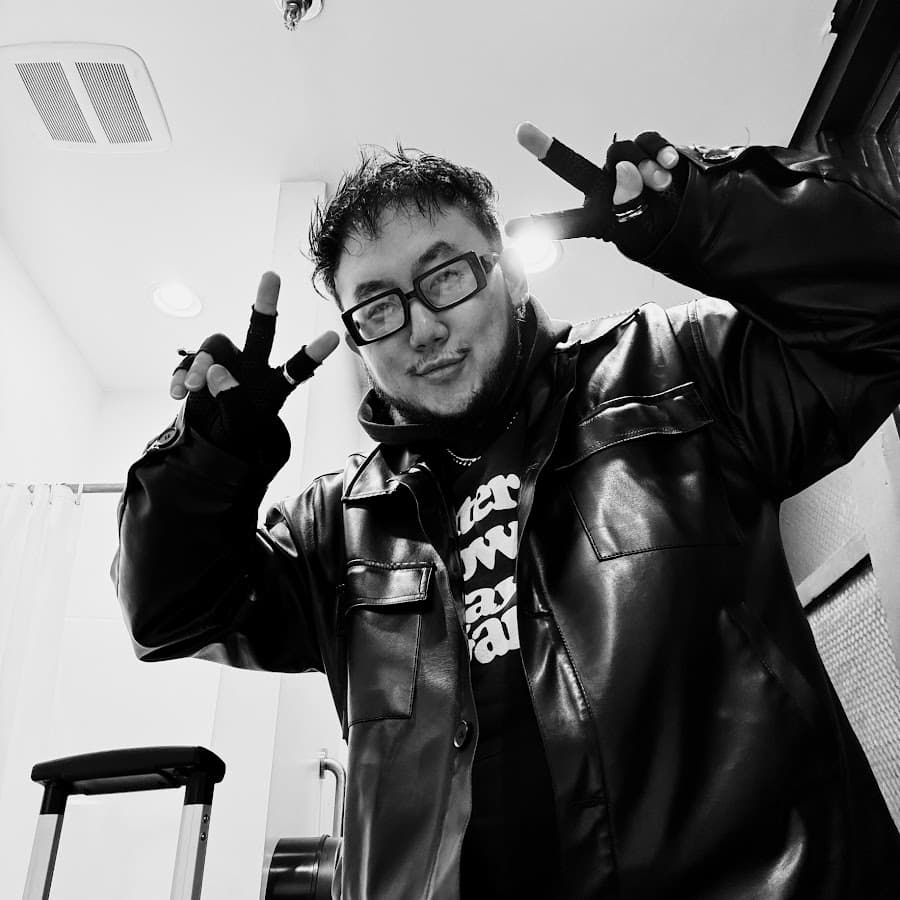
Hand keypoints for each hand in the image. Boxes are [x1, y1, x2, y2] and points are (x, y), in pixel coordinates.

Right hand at [170, 271, 338, 461]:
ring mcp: (228, 363)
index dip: (314, 353)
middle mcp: (254, 366)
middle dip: (266, 303)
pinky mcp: (202, 366)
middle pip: (262, 331)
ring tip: (193, 387)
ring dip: (201, 365)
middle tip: (272, 275)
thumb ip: (232, 402)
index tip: (334, 337)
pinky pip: (190, 361)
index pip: (297, 367)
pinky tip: (178, 393)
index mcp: (274, 384)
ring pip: (216, 346)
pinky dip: (181, 375)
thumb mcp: (240, 428)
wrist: (213, 439)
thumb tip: (216, 372)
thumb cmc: (238, 431)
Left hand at [506, 123, 686, 256]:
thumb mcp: (642, 227)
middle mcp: (602, 187)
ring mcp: (623, 166)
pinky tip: (668, 164)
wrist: (691, 218)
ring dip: (644, 169)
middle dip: (546, 149)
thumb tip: (625, 170)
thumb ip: (630, 203)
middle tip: (521, 131)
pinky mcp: (646, 150)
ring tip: (660, 184)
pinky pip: (647, 140)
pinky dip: (658, 151)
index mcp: (595, 218)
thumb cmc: (657, 228)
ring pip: (621, 153)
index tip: (511, 230)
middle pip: (571, 167)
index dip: (539, 226)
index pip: (565, 222)